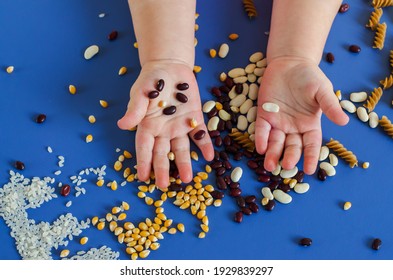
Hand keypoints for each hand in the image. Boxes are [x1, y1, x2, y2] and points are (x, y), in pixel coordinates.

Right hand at [117, 60, 213, 188]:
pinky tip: (209, 156)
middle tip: (163, 186)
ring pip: (181, 149)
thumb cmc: (151, 79)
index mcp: (147, 125)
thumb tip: (122, 125)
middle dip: (162, 170)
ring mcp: (180, 126)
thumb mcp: (140, 92)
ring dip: (184, 163)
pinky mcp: (195, 119)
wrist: (170, 66)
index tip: (143, 178)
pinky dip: (205, 145)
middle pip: (162, 153)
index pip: (144, 147)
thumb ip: (134, 109)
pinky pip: (200, 135)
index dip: (143, 162)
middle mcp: (163, 130)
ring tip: (187, 179)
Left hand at [255, 57, 348, 174]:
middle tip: (286, 167)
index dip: (311, 157)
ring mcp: (278, 122)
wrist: (289, 63)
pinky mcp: (264, 114)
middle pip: (292, 146)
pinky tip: (260, 148)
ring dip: (272, 154)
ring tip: (269, 166)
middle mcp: (293, 127)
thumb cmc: (309, 77)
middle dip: (290, 157)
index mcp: (310, 124)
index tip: (310, 170)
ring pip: (275, 142)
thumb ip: (330, 106)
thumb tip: (344, 122)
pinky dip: (261, 138)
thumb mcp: (322, 90)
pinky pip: (262, 130)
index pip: (311, 144)